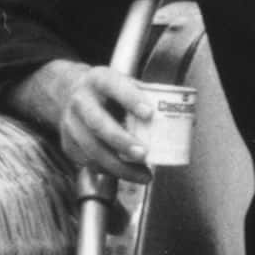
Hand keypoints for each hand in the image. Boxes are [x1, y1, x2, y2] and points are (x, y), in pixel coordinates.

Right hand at [51, 63, 166, 183]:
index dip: (130, 99)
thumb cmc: (107, 92)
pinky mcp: (68, 144)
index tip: (149, 113)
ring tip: (143, 174)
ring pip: (91, 148)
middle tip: (144, 153)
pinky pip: (88, 162)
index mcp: (98, 80)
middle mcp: (80, 100)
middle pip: (97, 123)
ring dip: (119, 166)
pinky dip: (109, 171)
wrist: (71, 94)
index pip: (114, 86)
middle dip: (121, 141)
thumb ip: (147, 97)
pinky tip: (127, 174)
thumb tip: (187, 120)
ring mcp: (70, 123)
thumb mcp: (123, 84)